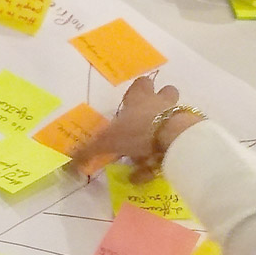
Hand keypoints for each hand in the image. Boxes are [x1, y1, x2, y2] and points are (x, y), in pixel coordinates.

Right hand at [70, 78, 204, 181]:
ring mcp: (176, 114)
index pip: (140, 84)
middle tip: (148, 121)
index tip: (131, 102)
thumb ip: (90, 152)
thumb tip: (69, 164)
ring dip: (164, 129)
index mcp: (140, 98)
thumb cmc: (137, 131)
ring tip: (151, 151)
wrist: (172, 138)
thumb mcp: (108, 142)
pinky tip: (156, 170)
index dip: (137, 91)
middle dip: (159, 103)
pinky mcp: (186, 131)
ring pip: (174, 115)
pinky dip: (167, 153)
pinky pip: (176, 140)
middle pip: (165, 92)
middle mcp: (159, 102)